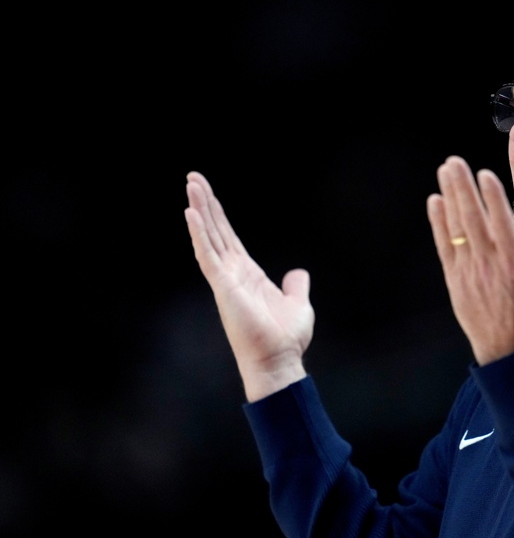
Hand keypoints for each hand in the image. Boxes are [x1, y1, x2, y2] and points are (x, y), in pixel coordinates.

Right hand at [184, 172, 313, 400]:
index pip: (229, 237)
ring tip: (190, 185)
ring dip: (199, 211)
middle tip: (192, 177)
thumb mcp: (298, 303)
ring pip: (208, 238)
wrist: (279, 360)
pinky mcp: (223, 287)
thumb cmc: (286, 338)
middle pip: (215, 231)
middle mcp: (232, 274)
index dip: (218, 214)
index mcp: (248, 274)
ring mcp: (225, 280)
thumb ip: (296, 286)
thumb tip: (297, 273)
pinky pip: (207, 256)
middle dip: (205, 204)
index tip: (206, 192)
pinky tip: (190, 214)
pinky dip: (198, 234)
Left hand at [426, 156, 513, 364]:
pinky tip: (435, 202)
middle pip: (472, 217)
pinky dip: (438, 223)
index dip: (492, 197)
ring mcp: (469, 270)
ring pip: (456, 226)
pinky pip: (444, 245)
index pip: (501, 223)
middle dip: (463, 187)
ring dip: (450, 196)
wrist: (509, 353)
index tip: (484, 174)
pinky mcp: (456, 279)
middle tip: (454, 161)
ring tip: (446, 171)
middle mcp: (489, 262)